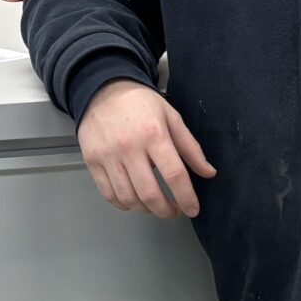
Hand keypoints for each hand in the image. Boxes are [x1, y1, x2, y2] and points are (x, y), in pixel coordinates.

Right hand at [77, 79, 215, 218]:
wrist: (101, 88)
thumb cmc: (140, 103)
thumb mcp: (171, 117)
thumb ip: (191, 147)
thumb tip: (208, 173)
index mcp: (154, 134)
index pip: (174, 175)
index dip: (186, 197)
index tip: (193, 209)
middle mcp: (129, 147)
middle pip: (150, 193)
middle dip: (166, 210)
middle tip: (175, 211)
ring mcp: (107, 156)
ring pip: (128, 198)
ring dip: (146, 210)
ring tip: (156, 206)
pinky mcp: (92, 161)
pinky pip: (109, 194)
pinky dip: (124, 205)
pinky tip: (134, 200)